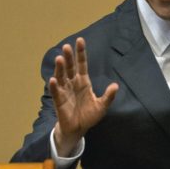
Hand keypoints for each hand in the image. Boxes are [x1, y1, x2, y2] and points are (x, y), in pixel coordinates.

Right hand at [49, 37, 117, 156]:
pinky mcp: (59, 101)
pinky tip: (54, 79)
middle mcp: (73, 83)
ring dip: (60, 68)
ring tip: (60, 58)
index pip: (82, 65)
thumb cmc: (89, 115)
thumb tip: (115, 85)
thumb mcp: (102, 105)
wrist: (79, 128)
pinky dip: (55, 86)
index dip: (81, 53)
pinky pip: (57, 92)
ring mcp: (65, 91)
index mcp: (83, 82)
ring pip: (62, 76)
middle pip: (70, 68)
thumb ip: (108, 96)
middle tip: (66, 46)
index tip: (80, 40)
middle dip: (69, 57)